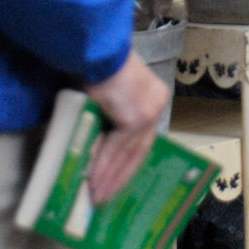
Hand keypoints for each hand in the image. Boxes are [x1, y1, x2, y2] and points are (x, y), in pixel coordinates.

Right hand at [84, 53, 170, 203]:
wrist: (96, 51)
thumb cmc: (97, 67)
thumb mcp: (108, 96)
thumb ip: (109, 118)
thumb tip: (96, 147)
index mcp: (153, 98)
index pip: (142, 138)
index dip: (127, 162)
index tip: (115, 181)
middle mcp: (155, 105)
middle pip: (138, 150)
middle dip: (119, 176)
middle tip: (104, 198)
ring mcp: (147, 113)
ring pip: (127, 153)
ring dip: (109, 176)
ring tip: (95, 195)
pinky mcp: (134, 119)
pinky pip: (116, 149)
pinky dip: (103, 165)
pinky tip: (93, 181)